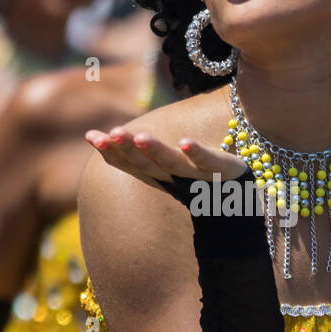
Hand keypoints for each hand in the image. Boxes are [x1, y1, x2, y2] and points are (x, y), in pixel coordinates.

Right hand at [85, 124, 247, 192]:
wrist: (241, 199)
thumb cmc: (198, 177)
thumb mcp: (166, 164)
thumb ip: (139, 150)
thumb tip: (108, 132)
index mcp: (159, 174)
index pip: (130, 162)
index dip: (110, 151)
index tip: (90, 136)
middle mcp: (174, 177)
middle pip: (146, 163)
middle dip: (126, 149)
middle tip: (109, 134)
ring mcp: (199, 175)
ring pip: (173, 163)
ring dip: (155, 150)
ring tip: (139, 136)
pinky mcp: (224, 170)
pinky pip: (210, 162)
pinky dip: (197, 153)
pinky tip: (186, 142)